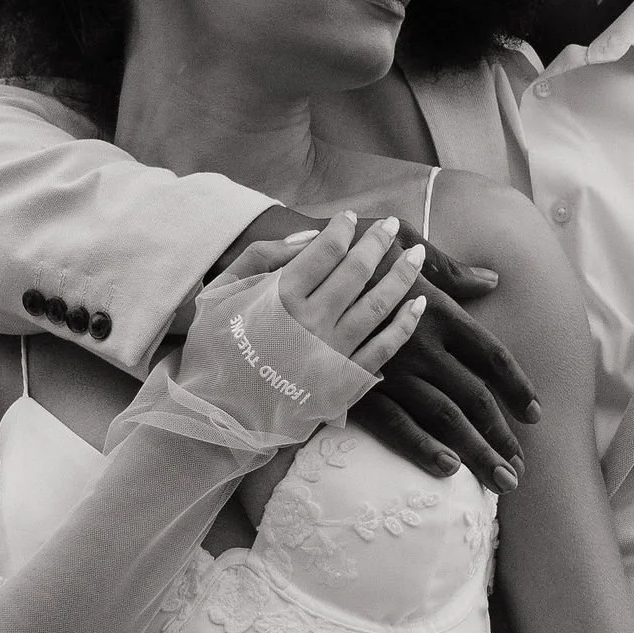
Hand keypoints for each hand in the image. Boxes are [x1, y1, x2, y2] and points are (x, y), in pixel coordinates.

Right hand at [205, 206, 541, 491]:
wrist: (287, 264)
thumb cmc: (348, 250)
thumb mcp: (402, 243)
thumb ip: (449, 270)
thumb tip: (491, 282)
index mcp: (437, 309)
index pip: (491, 355)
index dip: (519, 387)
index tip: (536, 415)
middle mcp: (420, 342)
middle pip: (475, 396)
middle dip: (502, 436)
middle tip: (520, 470)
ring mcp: (389, 367)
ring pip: (445, 417)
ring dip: (476, 451)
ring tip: (501, 481)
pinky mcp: (356, 385)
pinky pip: (394, 423)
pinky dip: (422, 448)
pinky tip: (447, 471)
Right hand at [214, 211, 425, 372]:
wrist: (218, 414)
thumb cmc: (216, 349)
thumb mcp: (221, 293)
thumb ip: (261, 257)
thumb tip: (309, 236)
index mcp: (280, 296)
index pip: (324, 251)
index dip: (341, 229)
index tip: (349, 218)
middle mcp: (311, 321)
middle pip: (357, 272)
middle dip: (377, 243)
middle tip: (390, 224)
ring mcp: (332, 352)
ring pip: (378, 305)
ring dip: (401, 276)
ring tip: (416, 255)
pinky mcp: (345, 380)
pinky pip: (383, 349)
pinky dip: (404, 325)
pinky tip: (417, 304)